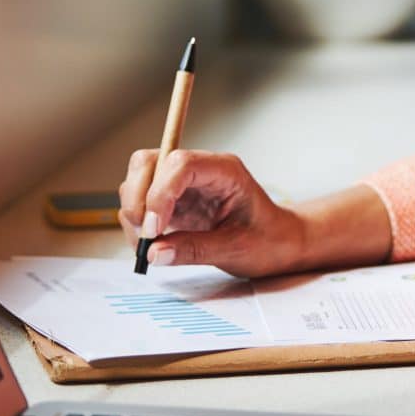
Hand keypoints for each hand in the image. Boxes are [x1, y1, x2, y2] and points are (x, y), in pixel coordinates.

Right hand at [118, 149, 306, 278]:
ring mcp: (184, 183)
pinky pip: (142, 202)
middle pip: (150, 162)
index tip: (154, 229)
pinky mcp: (174, 201)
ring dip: (134, 212)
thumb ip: (194, 250)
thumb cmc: (269, 241)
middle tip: (143, 237)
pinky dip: (137, 223)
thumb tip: (154, 253)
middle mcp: (200, 170)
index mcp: (224, 171)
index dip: (160, 193)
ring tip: (149, 244)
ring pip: (140, 179)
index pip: (180, 164)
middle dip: (138, 198)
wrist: (280, 244)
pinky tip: (152, 245)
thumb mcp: (237, 250)